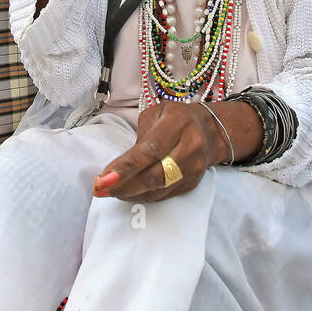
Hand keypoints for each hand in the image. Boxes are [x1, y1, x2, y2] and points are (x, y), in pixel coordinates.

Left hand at [92, 102, 230, 202]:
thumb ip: (140, 137)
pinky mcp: (193, 182)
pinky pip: (165, 195)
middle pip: (155, 175)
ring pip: (159, 189)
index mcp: (177, 123)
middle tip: (100, 189)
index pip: (150, 149)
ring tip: (109, 192)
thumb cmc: (175, 118)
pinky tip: (128, 193)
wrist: (212, 130)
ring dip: (131, 194)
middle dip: (124, 185)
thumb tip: (122, 166)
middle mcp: (190, 146)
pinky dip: (144, 196)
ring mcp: (194, 167)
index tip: (104, 179)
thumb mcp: (156, 114)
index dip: (126, 167)